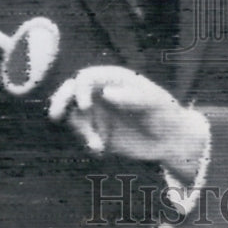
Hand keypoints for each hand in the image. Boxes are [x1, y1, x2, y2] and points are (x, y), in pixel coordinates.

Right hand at [48, 66, 209, 183]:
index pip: (86, 77)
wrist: (172, 139)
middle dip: (59, 100)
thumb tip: (106, 92)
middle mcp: (101, 93)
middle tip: (55, 116)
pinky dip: (86, 142)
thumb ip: (131, 97)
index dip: (79, 89)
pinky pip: (83, 136)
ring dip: (78, 130)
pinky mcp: (98, 132)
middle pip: (70, 91)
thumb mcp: (153, 103)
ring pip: (72, 115)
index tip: (84, 106)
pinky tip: (100, 151)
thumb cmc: (166, 113)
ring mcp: (98, 112)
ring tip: (97, 145)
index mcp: (113, 79)